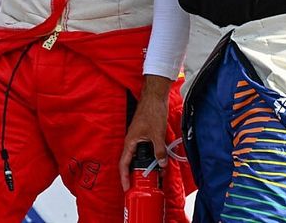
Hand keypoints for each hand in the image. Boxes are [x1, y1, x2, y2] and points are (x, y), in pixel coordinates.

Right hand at [119, 76, 171, 190]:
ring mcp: (139, 137)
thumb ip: (159, 151)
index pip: (124, 164)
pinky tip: (160, 160)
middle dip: (136, 174)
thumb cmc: (152, 111)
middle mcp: (132, 141)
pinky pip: (146, 149)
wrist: (156, 96)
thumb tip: (161, 164)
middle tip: (143, 185)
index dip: (124, 177)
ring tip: (155, 175)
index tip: (127, 188)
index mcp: (130, 141)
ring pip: (140, 156)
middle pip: (131, 162)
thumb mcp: (157, 134)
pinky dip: (152, 156)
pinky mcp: (145, 134)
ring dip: (146, 165)